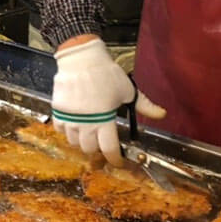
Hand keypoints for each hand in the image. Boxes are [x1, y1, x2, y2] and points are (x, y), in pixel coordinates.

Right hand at [52, 37, 164, 164]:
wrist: (81, 59)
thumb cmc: (106, 74)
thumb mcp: (128, 90)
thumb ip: (144, 105)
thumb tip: (162, 114)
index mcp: (105, 119)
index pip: (109, 148)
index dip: (114, 159)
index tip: (118, 162)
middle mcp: (86, 123)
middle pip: (89, 149)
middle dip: (97, 150)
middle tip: (101, 143)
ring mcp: (70, 118)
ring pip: (74, 142)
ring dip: (82, 141)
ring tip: (87, 133)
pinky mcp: (58, 111)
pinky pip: (60, 130)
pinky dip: (67, 131)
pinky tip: (74, 124)